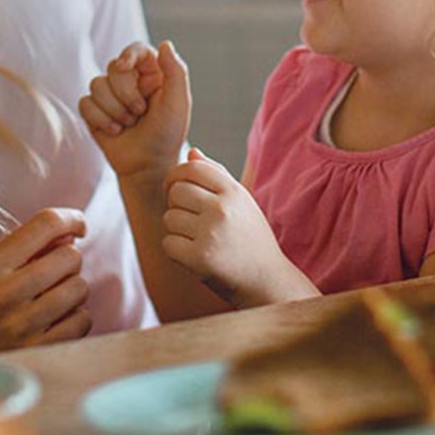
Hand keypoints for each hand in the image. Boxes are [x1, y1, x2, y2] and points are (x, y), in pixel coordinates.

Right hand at [0, 208, 93, 350]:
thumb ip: (27, 247)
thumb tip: (72, 234)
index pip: (44, 224)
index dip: (70, 218)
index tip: (78, 226)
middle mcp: (5, 294)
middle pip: (70, 256)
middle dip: (68, 262)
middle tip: (53, 275)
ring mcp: (23, 325)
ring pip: (80, 287)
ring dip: (73, 291)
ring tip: (53, 299)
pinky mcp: (41, 349)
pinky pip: (82, 319)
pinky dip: (77, 318)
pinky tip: (57, 321)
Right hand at [79, 41, 191, 183]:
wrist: (148, 166)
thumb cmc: (167, 135)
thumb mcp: (177, 104)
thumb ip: (176, 72)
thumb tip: (164, 44)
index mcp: (152, 74)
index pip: (136, 49)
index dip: (128, 55)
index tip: (126, 68)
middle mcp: (130, 80)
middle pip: (113, 67)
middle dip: (125, 93)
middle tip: (139, 113)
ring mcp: (110, 95)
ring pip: (96, 84)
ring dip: (114, 109)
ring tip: (128, 124)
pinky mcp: (94, 111)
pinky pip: (85, 103)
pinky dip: (100, 119)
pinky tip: (115, 131)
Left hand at [161, 150, 315, 307]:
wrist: (266, 281)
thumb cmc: (251, 239)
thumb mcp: (242, 202)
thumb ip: (217, 175)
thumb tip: (191, 153)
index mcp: (234, 192)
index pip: (192, 168)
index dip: (175, 175)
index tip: (173, 187)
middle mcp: (222, 209)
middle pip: (175, 191)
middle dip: (176, 205)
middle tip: (191, 220)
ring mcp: (210, 234)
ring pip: (169, 218)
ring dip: (177, 230)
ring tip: (198, 239)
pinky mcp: (200, 259)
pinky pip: (168, 243)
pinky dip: (176, 250)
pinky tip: (194, 254)